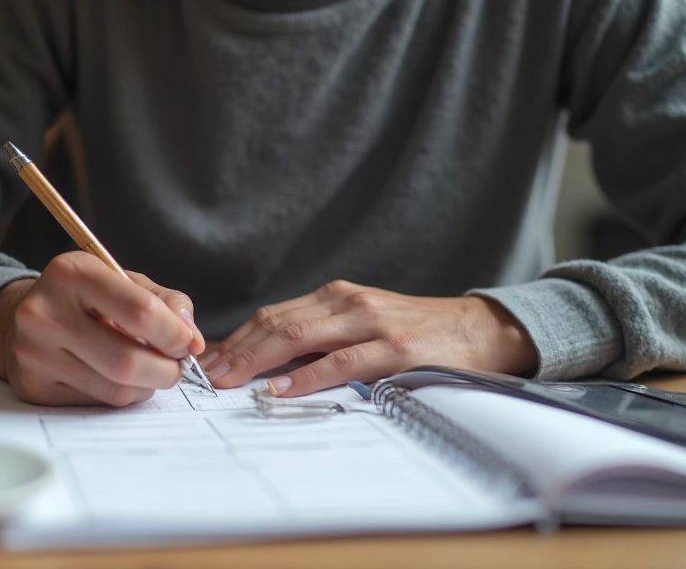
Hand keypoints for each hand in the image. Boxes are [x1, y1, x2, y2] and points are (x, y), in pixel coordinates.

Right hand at [0, 251, 203, 405]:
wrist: (20, 318)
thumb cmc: (85, 298)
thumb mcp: (124, 281)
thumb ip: (167, 303)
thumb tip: (193, 340)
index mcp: (72, 273)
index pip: (140, 311)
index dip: (176, 334)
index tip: (189, 343)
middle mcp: (45, 313)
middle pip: (128, 360)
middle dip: (166, 370)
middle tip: (176, 366)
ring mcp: (35, 354)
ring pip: (116, 390)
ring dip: (146, 386)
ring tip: (148, 370)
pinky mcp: (34, 387)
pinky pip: (97, 404)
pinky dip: (121, 395)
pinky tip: (117, 378)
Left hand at [201, 280, 536, 396]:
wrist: (478, 329)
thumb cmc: (417, 331)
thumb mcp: (364, 323)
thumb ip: (324, 337)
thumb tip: (271, 366)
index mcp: (337, 297)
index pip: (274, 315)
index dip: (238, 337)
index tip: (209, 360)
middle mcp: (349, 303)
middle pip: (278, 323)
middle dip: (237, 349)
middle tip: (207, 375)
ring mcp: (372, 323)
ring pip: (300, 337)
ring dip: (258, 360)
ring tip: (230, 381)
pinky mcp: (395, 349)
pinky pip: (341, 362)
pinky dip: (305, 376)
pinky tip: (280, 388)